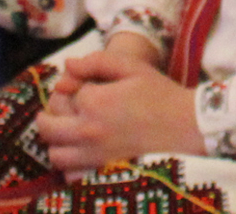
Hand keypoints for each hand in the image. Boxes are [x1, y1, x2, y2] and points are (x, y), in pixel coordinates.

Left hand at [39, 43, 202, 176]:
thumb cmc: (162, 94)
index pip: (65, 93)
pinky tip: (82, 152)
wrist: (187, 127)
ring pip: (54, 153)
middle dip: (50, 114)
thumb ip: (97, 61)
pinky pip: (71, 174)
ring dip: (57, 141)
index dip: (75, 86)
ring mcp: (93, 155)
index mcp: (94, 102)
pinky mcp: (102, 172)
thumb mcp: (132, 67)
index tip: (89, 85)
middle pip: (48, 126)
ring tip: (70, 131)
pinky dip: (70, 164)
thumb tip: (67, 64)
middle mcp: (87, 131)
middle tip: (63, 109)